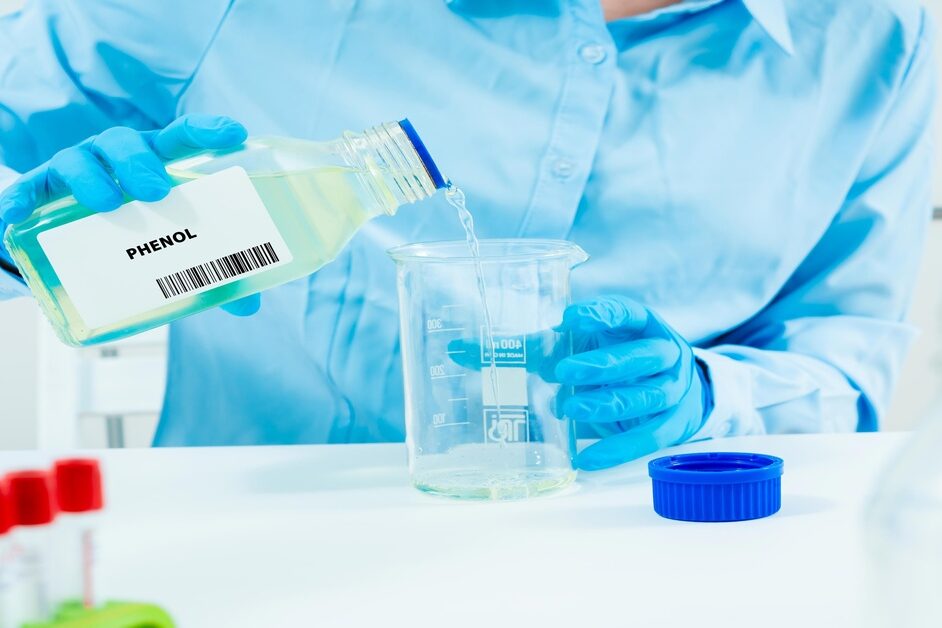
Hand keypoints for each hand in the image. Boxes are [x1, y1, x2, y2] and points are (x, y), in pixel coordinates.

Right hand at [0, 114, 258, 315]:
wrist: (78, 244)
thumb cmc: (140, 234)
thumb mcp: (175, 249)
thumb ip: (213, 270)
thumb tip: (249, 305)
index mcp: (157, 163)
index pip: (182, 136)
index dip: (208, 131)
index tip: (235, 134)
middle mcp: (117, 159)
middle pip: (126, 144)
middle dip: (141, 163)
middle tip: (157, 192)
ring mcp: (77, 170)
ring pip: (80, 159)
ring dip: (92, 177)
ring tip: (107, 204)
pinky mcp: (40, 192)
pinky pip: (27, 189)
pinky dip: (21, 198)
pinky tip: (18, 214)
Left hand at [554, 295, 712, 469]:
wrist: (673, 388)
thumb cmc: (618, 359)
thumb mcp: (585, 346)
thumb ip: (541, 348)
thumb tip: (481, 351)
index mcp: (641, 324)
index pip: (625, 312)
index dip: (600, 314)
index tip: (569, 318)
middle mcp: (664, 351)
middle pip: (640, 356)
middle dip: (603, 365)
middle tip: (564, 371)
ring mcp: (673, 387)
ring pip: (648, 396)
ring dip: (608, 404)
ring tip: (569, 409)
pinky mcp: (675, 423)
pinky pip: (649, 438)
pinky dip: (618, 449)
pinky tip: (587, 458)